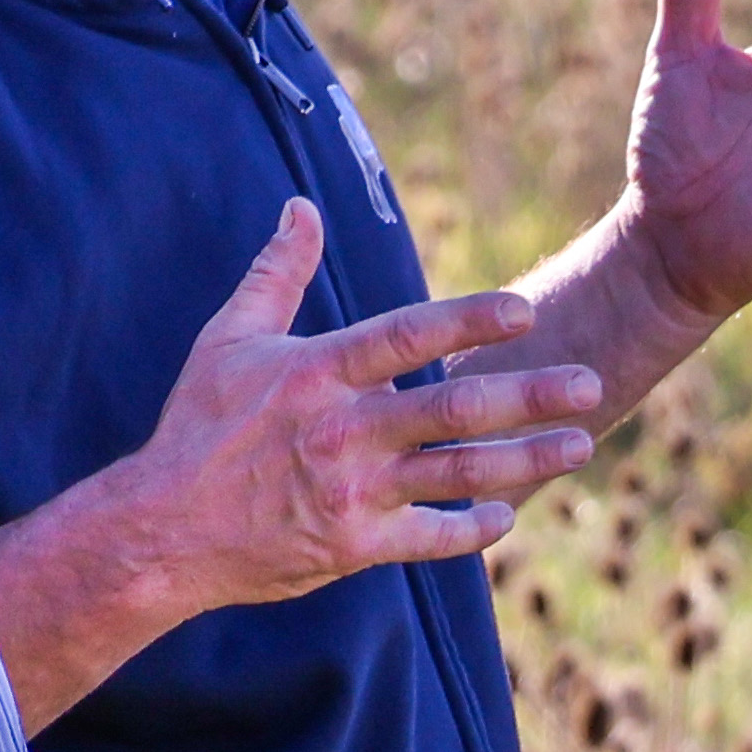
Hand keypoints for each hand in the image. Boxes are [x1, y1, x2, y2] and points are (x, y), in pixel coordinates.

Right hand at [0, 203, 603, 719]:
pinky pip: (430, 539)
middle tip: (590, 385)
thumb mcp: (229, 338)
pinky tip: (509, 515)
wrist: (161, 529)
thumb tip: (300, 206)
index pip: (408, 335)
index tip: (526, 309)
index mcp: (320, 372)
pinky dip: (473, 529)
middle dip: (530, 397)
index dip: (469, 319)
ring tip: (580, 447)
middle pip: (454, 409)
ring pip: (458, 473)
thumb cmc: (197, 427)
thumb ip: (278, 272)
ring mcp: (353, 491)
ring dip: (526, 461)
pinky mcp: (353, 545)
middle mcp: (344, 429)